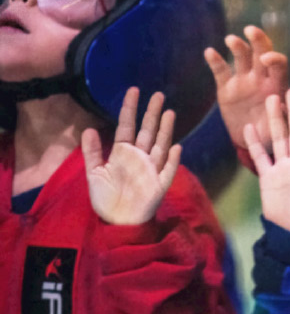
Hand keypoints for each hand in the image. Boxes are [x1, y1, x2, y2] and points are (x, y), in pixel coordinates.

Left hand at [84, 88, 180, 225]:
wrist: (116, 222)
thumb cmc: (106, 198)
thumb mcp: (94, 173)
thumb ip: (92, 152)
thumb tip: (89, 128)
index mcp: (123, 152)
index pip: (127, 126)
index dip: (130, 109)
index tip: (134, 90)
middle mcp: (140, 156)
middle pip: (148, 131)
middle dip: (152, 113)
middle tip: (159, 94)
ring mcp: (151, 169)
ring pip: (160, 145)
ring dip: (165, 130)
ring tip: (169, 112)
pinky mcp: (159, 184)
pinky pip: (168, 170)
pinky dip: (173, 160)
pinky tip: (177, 147)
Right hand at [205, 25, 288, 148]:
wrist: (251, 142)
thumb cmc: (272, 134)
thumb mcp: (280, 128)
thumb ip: (282, 116)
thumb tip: (284, 104)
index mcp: (277, 86)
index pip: (279, 65)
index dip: (274, 58)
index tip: (266, 60)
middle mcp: (261, 78)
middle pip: (261, 53)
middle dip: (258, 40)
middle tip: (251, 30)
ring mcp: (243, 81)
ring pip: (241, 57)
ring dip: (238, 46)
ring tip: (231, 39)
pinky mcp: (226, 88)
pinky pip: (221, 71)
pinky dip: (215, 61)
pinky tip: (210, 52)